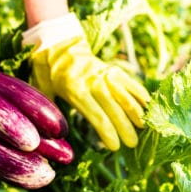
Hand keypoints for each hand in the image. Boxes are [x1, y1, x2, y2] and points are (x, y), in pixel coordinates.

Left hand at [23, 13, 149, 150]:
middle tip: (133, 144)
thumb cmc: (47, 72)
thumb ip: (48, 111)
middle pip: (114, 108)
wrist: (59, 44)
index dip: (108, 132)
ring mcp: (104, 75)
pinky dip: (140, 94)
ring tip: (144, 128)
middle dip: (125, 127)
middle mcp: (93, 82)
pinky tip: (148, 107)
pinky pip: (129, 82)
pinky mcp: (112, 69)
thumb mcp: (42, 90)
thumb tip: (52, 134)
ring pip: (125, 95)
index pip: (96, 115)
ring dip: (137, 112)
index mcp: (75, 90)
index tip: (115, 147)